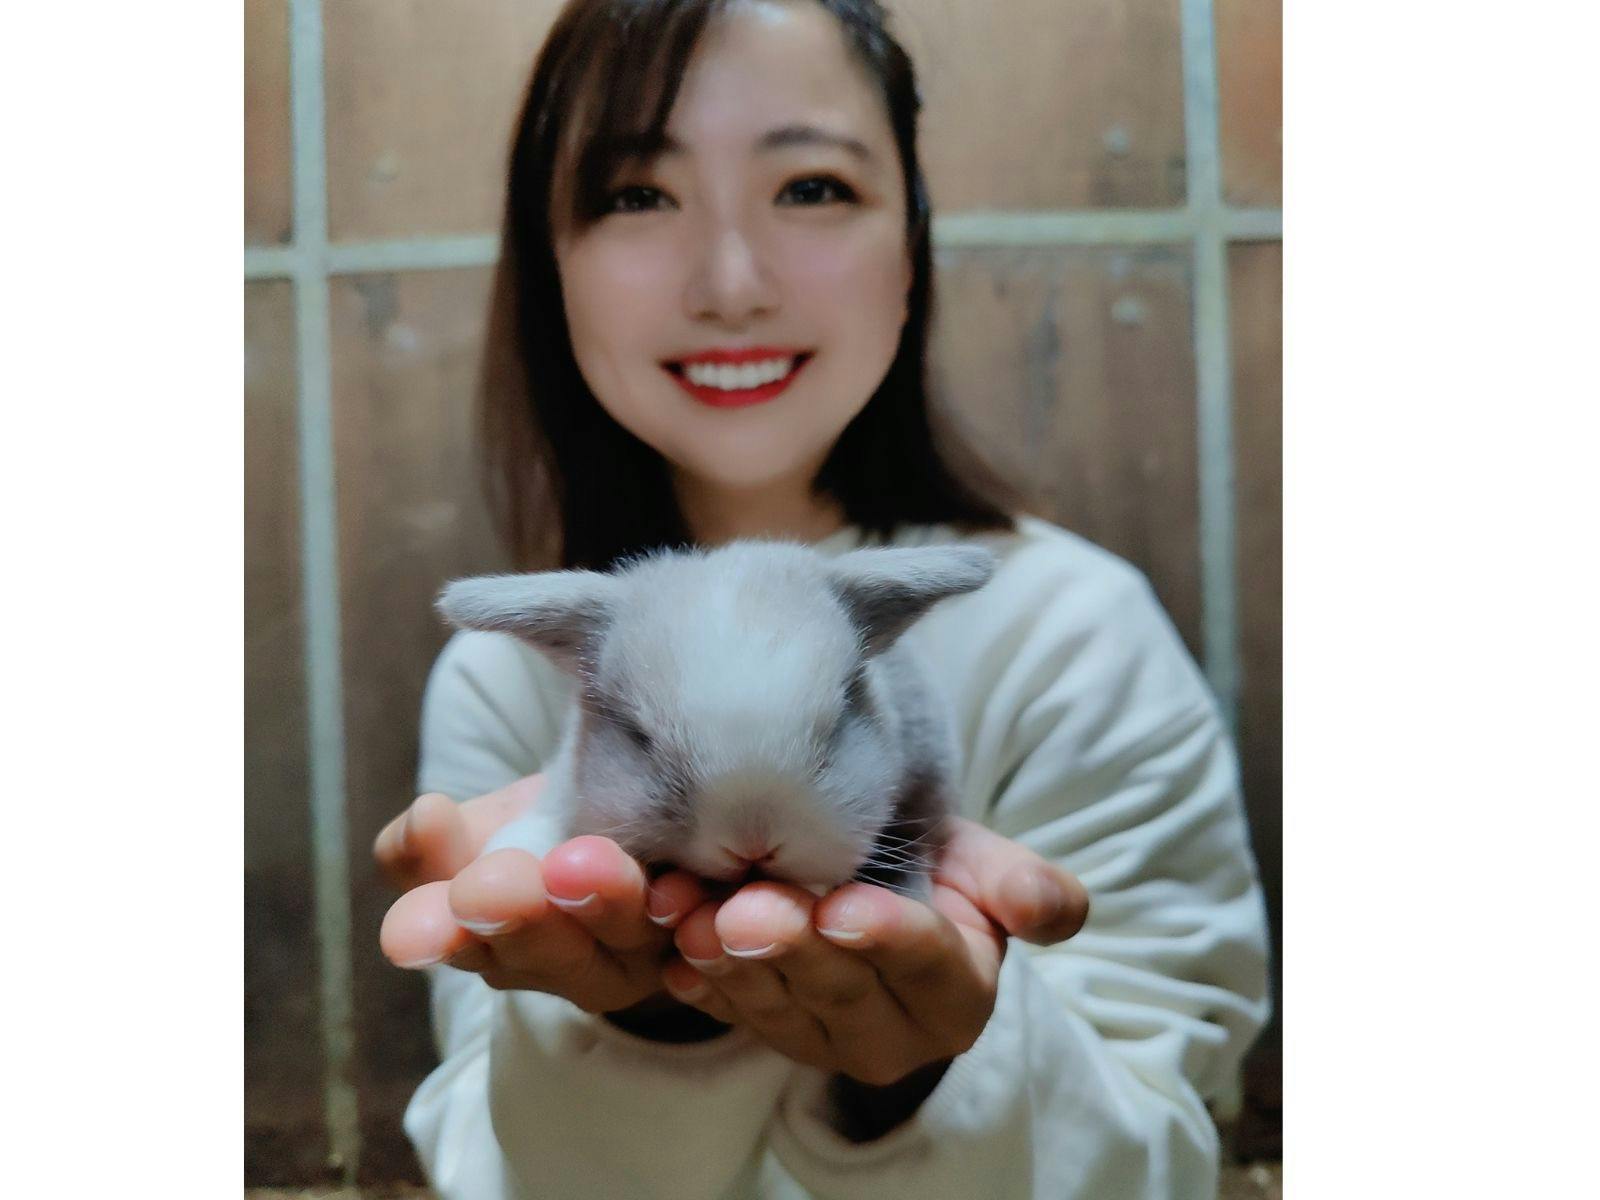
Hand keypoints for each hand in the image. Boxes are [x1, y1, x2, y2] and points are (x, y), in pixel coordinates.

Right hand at [374, 780, 713, 1020]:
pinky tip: (680, 886)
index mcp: (499, 947)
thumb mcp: (476, 835)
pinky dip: (694, 908)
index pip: (463, 945)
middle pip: (547, 951)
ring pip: (627, 935)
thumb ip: (431, 847)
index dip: (440, 934)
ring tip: (581, 864)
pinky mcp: (713, 936)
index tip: (416, 924)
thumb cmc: (546, 827)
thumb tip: (424, 820)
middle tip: (491, 887)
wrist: (650, 810)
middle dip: (520, 918)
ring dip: (606, 903)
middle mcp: (575, 965)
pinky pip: (707, 930)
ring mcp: (648, 955)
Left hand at [659, 817, 1088, 1091]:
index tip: (843, 905)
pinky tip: (670, 944)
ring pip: (772, 1004)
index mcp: (958, 994)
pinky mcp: (764, 1034)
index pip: (927, 966)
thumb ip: (1021, 885)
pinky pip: (725, 1012)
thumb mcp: (982, 863)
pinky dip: (695, 975)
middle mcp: (892, 1036)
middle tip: (747, 907)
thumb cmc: (932, 865)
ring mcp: (820, 1043)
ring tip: (693, 917)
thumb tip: (1042, 912)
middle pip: (838, 989)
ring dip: (728, 961)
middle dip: (790, 946)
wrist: (870, 884)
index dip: (887, 937)